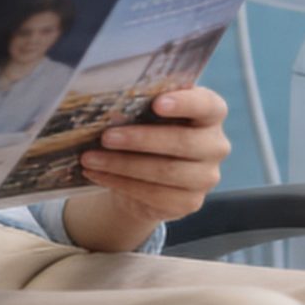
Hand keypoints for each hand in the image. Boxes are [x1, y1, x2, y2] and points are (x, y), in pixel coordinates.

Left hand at [64, 87, 230, 251]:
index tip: (157, 103)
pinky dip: (120, 183)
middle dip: (140, 139)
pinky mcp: (190, 202)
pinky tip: (96, 174)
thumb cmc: (147, 129)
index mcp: (210, 113)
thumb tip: (109, 103)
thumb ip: (140, 104)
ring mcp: (206, 177)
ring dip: (122, 165)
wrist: (146, 174)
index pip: (208, 105)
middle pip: (183, 142)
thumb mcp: (146, 112)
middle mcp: (216, 145)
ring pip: (165, 171)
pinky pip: (154, 194)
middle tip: (106, 137)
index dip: (185, 104)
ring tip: (89, 158)